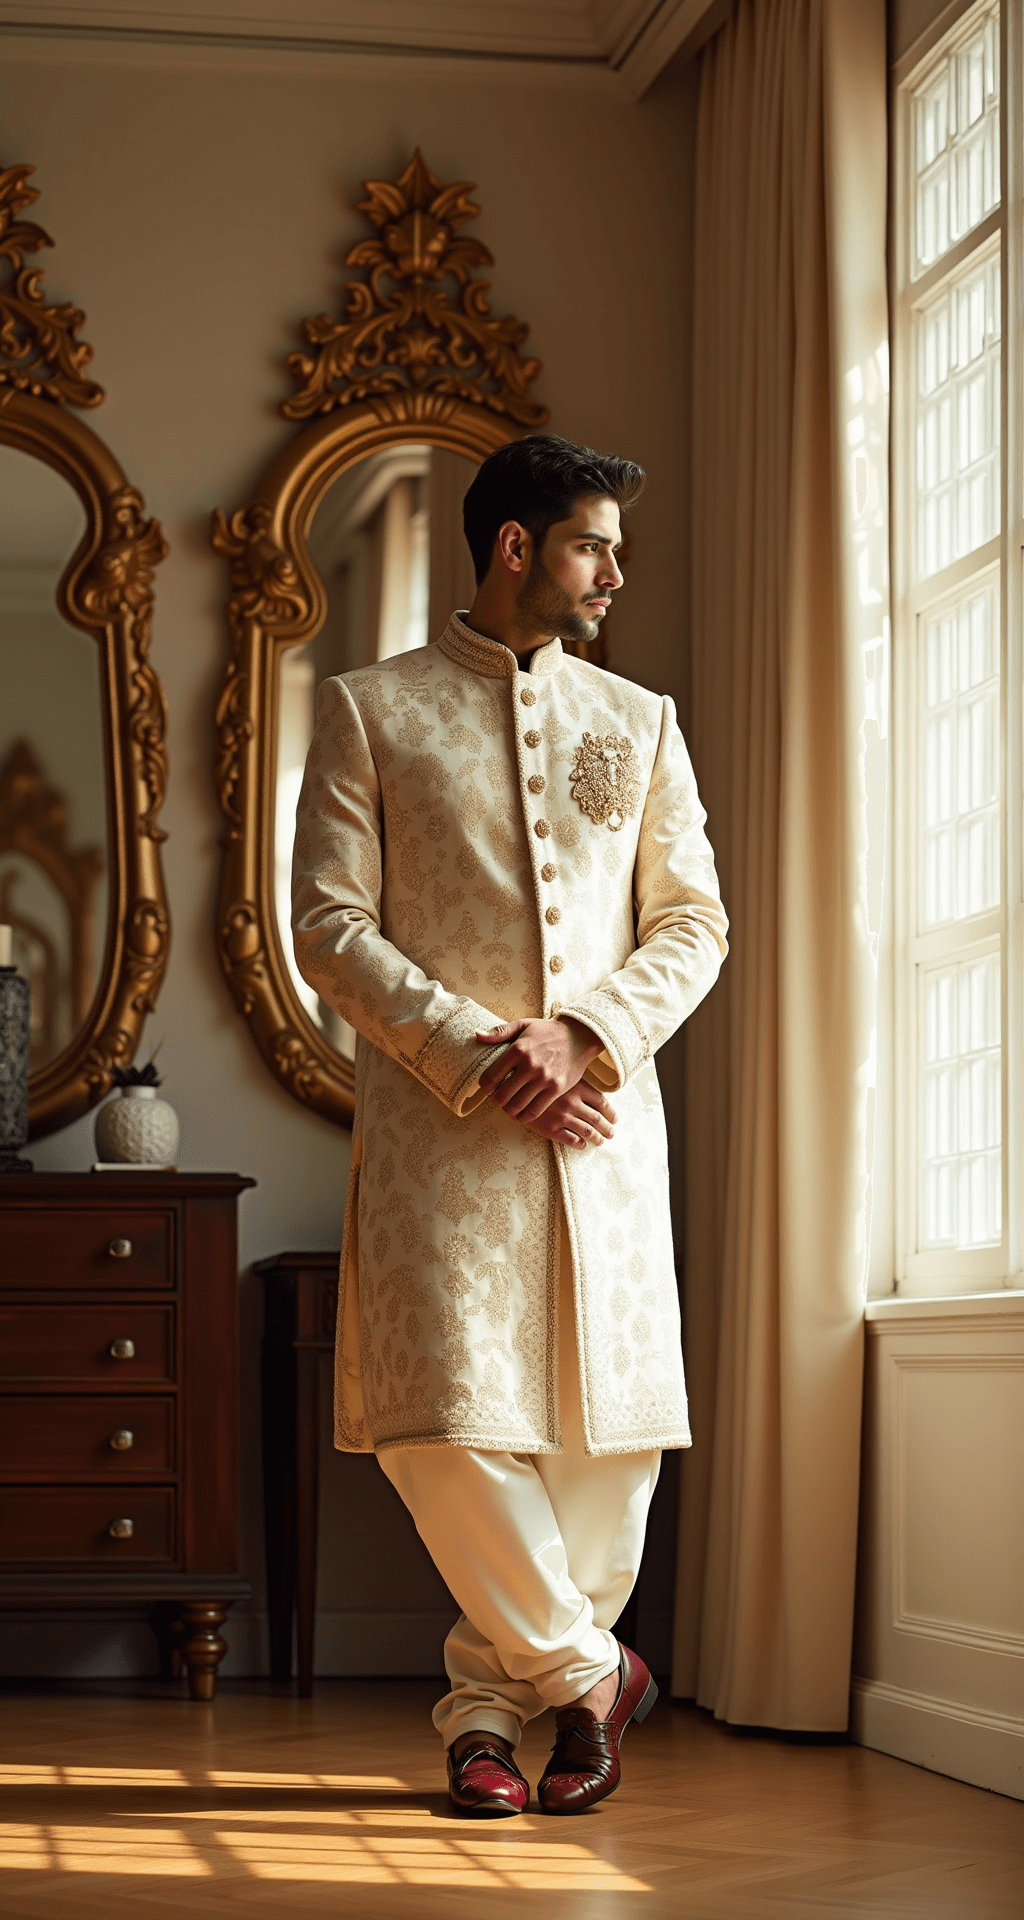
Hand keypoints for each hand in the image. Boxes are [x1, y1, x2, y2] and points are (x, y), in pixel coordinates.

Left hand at [475, 1016, 603, 1121]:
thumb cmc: (548, 1031)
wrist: (579, 1037)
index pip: (490, 1077)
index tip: (488, 1086)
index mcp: (518, 1049)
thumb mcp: (523, 1025)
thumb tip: (476, 1035)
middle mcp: (530, 1065)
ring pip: (517, 1105)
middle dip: (496, 1100)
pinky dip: (525, 1116)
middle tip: (499, 1098)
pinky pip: (535, 1110)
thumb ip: (499, 1032)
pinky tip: (522, 1113)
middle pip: (502, 1095)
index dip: (484, 1086)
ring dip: (509, 1110)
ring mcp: (544, 1078)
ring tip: (509, 1106)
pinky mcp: (556, 1089)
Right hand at [520, 1081, 616, 1149]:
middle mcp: (572, 1103)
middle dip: (607, 1128)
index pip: (601, 1102)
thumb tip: (589, 1092)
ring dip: (597, 1138)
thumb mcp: (558, 1074)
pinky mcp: (550, 1129)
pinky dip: (579, 1144)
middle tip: (611, 1133)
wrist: (511, 1087)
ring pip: (587, 1131)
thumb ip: (573, 1081)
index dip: (610, 1112)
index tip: (615, 1118)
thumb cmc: (536, 1077)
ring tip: (600, 1142)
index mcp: (577, 1088)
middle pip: (597, 1118)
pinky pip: (571, 1140)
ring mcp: (562, 1116)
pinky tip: (581, 1145)